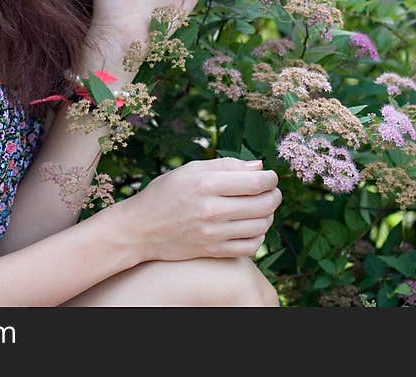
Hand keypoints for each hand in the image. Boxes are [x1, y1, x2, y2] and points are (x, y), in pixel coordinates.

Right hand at [116, 157, 281, 262]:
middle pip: (263, 204)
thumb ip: (225, 165)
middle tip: (271, 191)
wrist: (141, 229)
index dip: (270, 178)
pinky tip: (251, 227)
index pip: (256, 182)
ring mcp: (213, 233)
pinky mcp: (213, 251)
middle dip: (274, 195)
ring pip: (261, 226)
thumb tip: (259, 166)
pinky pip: (251, 246)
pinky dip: (258, 236)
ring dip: (268, 215)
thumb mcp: (190, 170)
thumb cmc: (165, 194)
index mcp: (206, 184)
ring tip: (260, 208)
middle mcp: (211, 210)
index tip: (269, 177)